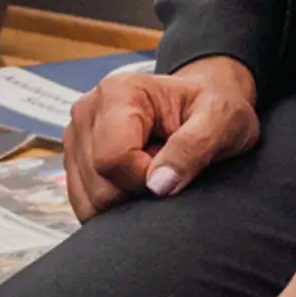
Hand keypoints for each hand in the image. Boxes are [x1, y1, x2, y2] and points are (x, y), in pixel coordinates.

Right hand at [63, 56, 260, 218]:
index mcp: (117, 92)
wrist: (205, 103)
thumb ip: (192, 149)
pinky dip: (114, 204)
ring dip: (125, 199)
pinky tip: (135, 180)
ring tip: (151, 170)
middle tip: (164, 167)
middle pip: (98, 185)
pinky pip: (84, 204)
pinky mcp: (76, 158)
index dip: (146, 178)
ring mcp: (76, 135)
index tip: (172, 170)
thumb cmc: (212, 107)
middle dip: (136, 191)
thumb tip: (158, 185)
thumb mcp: (220, 121)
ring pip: (88, 201)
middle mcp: (88, 111)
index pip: (113, 159)